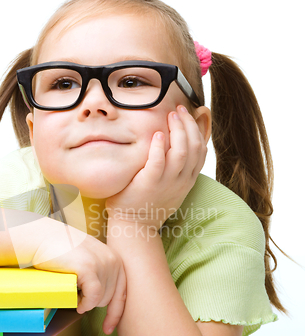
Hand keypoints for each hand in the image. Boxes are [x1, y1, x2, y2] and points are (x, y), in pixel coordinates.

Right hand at [31, 222, 126, 334]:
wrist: (41, 237)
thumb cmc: (60, 251)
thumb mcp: (88, 259)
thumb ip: (101, 273)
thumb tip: (106, 301)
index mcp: (115, 259)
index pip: (122, 293)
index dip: (116, 314)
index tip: (107, 329)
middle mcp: (113, 260)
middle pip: (109, 299)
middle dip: (93, 303)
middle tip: (76, 292)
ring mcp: (102, 264)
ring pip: (100, 300)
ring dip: (85, 301)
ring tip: (72, 289)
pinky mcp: (89, 268)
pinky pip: (92, 298)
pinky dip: (84, 304)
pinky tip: (75, 301)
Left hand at [105, 105, 207, 227]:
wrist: (135, 226)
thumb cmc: (146, 203)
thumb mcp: (168, 187)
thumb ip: (173, 169)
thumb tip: (172, 147)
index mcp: (187, 180)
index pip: (201, 150)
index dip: (197, 129)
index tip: (189, 114)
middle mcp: (181, 181)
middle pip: (194, 147)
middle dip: (188, 124)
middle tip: (179, 109)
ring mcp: (167, 183)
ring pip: (182, 152)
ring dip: (178, 131)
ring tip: (171, 115)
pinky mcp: (150, 184)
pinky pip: (159, 163)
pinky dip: (160, 147)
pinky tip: (158, 134)